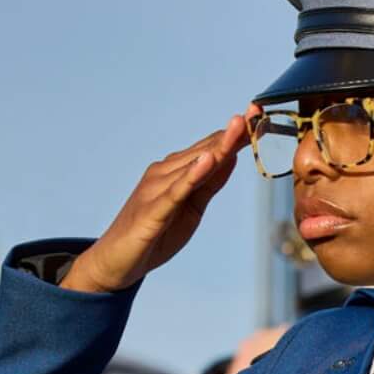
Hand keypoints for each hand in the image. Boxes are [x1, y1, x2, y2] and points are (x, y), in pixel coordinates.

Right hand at [63, 118, 246, 296]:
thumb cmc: (154, 235)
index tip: (257, 114)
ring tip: (239, 127)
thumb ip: (210, 183)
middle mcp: (164, 173)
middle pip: (205, 150)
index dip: (235, 134)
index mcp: (175, 171)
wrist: (115, 262)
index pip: (210, 147)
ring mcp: (155, 189)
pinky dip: (192, 174)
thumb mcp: (192, 208)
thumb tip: (231, 156)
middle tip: (255, 112)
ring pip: (193, 165)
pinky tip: (208, 161)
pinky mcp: (151, 210)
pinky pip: (175, 191)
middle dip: (232, 134)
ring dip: (218, 146)